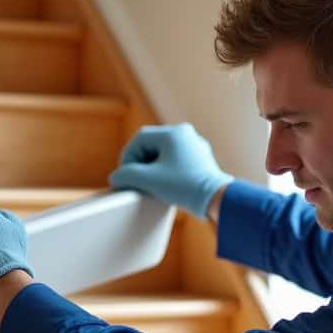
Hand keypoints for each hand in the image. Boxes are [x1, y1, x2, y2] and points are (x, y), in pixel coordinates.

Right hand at [108, 123, 232, 216]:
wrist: (216, 199)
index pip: (139, 139)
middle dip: (140, 163)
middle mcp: (186, 134)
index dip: (127, 157)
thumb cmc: (184, 187)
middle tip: (135, 180)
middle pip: (151, 144)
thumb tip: (116, 177)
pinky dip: (166, 170)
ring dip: (152, 167)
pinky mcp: (201, 158)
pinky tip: (164, 185)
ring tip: (149, 184)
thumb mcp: (149, 180)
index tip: (125, 175)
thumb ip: (127, 175)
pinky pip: (176, 160)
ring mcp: (195, 146)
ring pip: (163, 152)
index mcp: (173, 132)